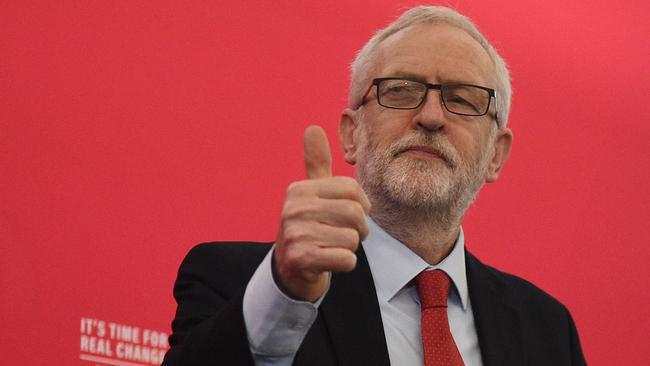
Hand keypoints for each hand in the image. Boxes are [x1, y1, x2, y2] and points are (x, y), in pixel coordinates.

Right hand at [273, 125, 370, 301]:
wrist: (291, 269)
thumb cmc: (310, 226)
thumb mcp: (312, 194)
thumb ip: (316, 163)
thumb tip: (312, 128)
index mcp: (299, 189)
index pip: (352, 189)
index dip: (362, 205)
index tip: (350, 215)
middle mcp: (294, 208)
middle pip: (355, 213)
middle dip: (359, 229)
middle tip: (344, 234)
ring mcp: (295, 234)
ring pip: (353, 238)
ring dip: (350, 247)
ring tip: (332, 247)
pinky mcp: (301, 259)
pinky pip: (346, 259)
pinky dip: (345, 264)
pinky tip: (329, 261)